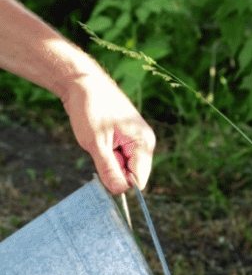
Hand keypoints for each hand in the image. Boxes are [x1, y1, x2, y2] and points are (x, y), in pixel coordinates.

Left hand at [60, 71, 154, 194]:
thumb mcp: (96, 143)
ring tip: (98, 140)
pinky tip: (99, 137)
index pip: (139, 179)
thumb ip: (109, 169)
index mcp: (144, 144)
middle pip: (132, 173)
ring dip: (108, 159)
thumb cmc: (91, 108)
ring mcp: (137, 139)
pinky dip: (106, 152)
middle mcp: (145, 143)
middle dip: (113, 168)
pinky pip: (119, 155)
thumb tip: (119, 192)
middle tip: (98, 149)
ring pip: (124, 164)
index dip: (120, 181)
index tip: (102, 169)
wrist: (82, 81)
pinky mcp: (127, 137)